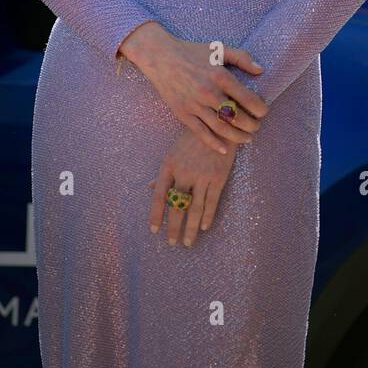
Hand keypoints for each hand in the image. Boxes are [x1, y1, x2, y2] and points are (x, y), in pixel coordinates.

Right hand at [119, 22, 268, 151]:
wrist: (161, 57)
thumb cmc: (193, 52)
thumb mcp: (219, 48)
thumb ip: (242, 58)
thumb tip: (260, 70)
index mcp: (220, 76)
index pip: (248, 99)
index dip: (260, 109)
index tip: (263, 112)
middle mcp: (208, 92)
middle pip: (236, 117)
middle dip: (251, 125)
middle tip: (257, 127)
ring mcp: (194, 105)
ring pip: (221, 128)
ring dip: (237, 136)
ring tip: (247, 138)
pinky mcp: (183, 113)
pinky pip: (200, 132)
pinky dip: (214, 143)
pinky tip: (225, 149)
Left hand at [148, 126, 236, 246]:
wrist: (219, 125)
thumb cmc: (193, 139)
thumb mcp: (173, 152)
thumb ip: (163, 173)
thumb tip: (149, 187)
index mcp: (169, 165)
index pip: (159, 195)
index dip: (156, 214)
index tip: (154, 230)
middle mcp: (184, 172)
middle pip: (177, 206)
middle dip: (174, 227)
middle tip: (172, 243)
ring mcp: (202, 175)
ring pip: (195, 208)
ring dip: (190, 228)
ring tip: (188, 242)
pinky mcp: (218, 177)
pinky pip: (211, 202)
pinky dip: (207, 216)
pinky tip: (203, 227)